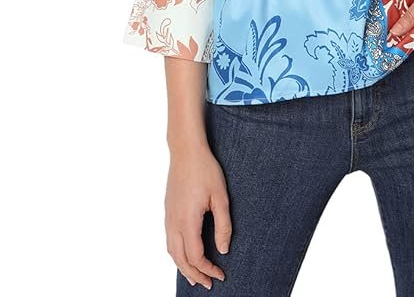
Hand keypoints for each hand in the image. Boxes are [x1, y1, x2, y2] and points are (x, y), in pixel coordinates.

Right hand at [165, 144, 230, 288]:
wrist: (186, 151)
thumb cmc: (205, 170)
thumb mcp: (221, 197)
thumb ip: (223, 226)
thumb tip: (223, 250)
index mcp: (187, 221)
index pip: (195, 256)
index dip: (208, 269)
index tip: (220, 274)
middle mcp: (174, 222)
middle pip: (180, 259)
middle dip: (195, 274)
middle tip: (208, 283)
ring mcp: (168, 217)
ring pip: (172, 251)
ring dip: (183, 267)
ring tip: (195, 276)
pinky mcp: (168, 211)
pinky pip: (169, 240)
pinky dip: (177, 254)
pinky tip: (185, 254)